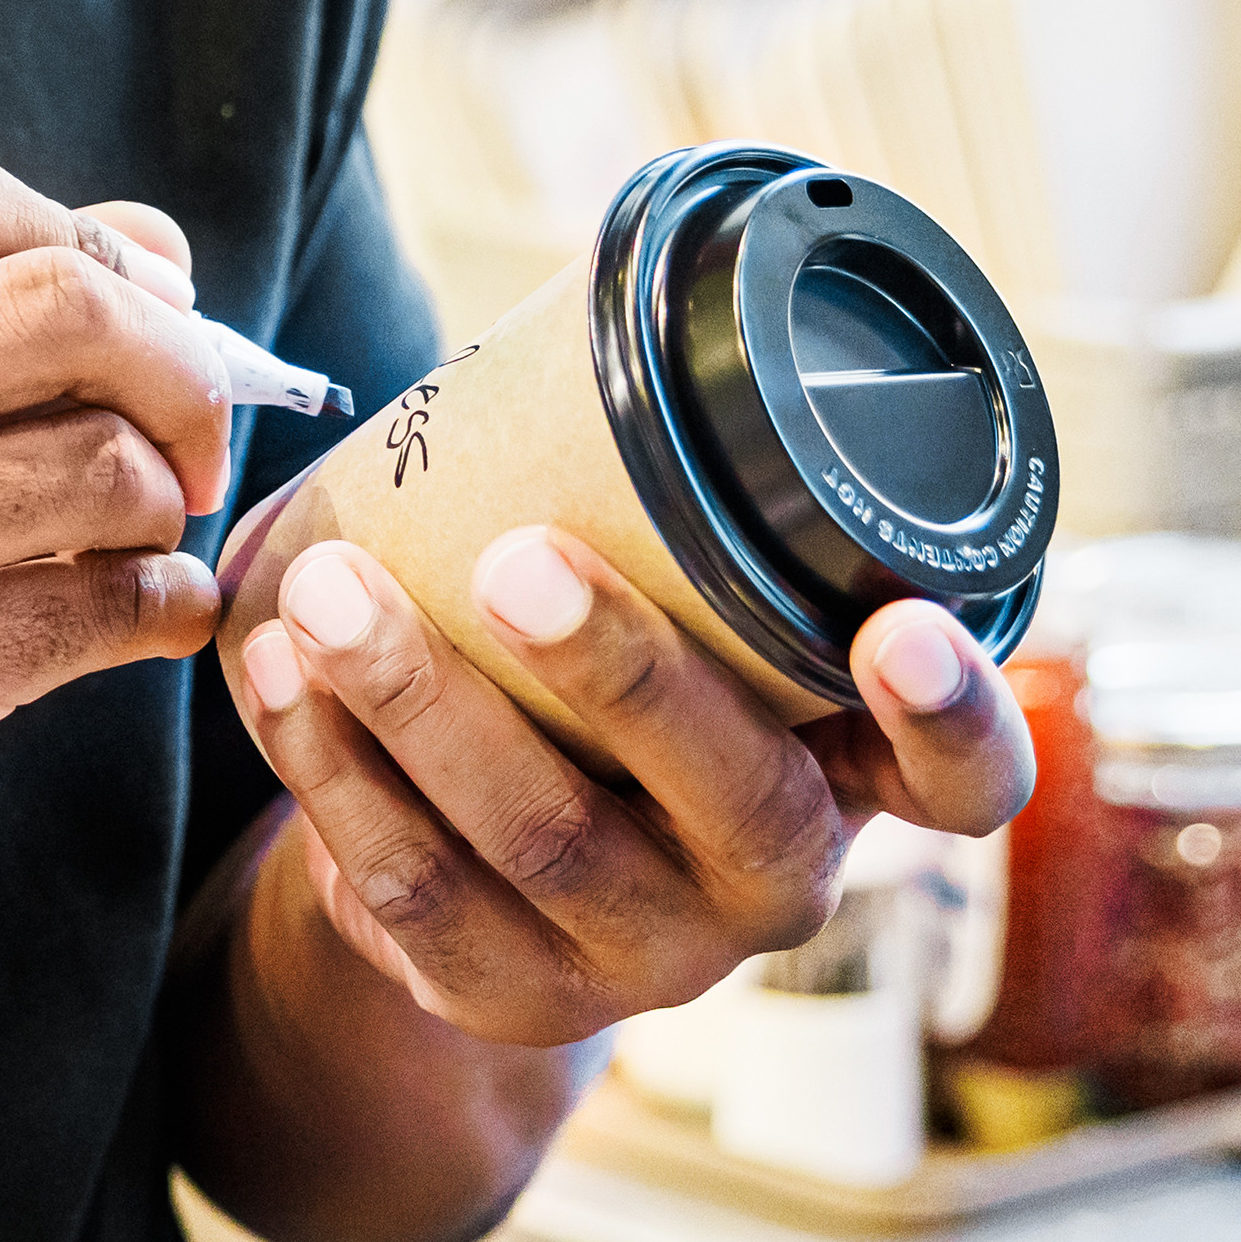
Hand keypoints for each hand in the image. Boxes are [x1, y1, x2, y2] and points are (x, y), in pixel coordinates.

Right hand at [0, 144, 235, 1003]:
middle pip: (58, 298)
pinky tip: (142, 618)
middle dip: (175, 359)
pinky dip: (166, 606)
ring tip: (130, 539)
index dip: (81, 237)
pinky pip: (107, 605)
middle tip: (185, 432)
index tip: (129, 312)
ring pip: (101, 459)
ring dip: (163, 501)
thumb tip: (159, 252)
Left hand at [218, 525, 1034, 1052]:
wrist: (498, 878)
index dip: (952, 713)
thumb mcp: (693, 611)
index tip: (903, 627)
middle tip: (515, 559)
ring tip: (324, 591)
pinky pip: (414, 891)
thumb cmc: (618, 684)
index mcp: (856, 772)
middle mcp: (777, 876)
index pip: (968, 777)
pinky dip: (330, 773)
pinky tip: (272, 677)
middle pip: (733, 798)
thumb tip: (628, 246)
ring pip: (543, 840)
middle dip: (620, 673)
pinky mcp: (509, 994)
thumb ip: (695, 500)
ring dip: (420, 705)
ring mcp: (647, 954)